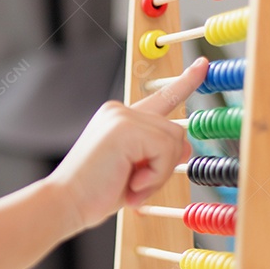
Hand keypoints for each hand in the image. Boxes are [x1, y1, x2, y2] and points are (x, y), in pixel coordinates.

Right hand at [45, 57, 207, 235]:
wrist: (66, 202)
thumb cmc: (95, 193)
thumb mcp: (135, 171)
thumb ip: (159, 155)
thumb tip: (187, 145)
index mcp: (120, 119)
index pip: (160, 98)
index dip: (185, 82)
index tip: (203, 65)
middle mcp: (120, 111)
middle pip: (176, 132)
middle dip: (165, 166)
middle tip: (136, 186)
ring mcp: (122, 116)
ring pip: (175, 141)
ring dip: (160, 173)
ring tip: (132, 186)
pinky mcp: (127, 127)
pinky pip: (166, 150)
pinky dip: (155, 175)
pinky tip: (131, 183)